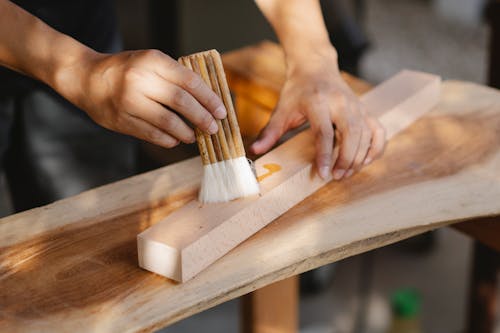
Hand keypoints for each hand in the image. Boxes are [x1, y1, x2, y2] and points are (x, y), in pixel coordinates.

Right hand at [56, 49, 225, 147]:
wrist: (87, 79)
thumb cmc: (127, 71)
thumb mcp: (151, 63)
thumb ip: (175, 77)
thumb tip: (208, 101)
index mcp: (152, 61)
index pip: (189, 81)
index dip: (209, 98)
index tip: (221, 111)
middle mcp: (140, 80)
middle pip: (181, 102)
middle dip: (202, 117)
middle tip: (213, 127)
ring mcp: (129, 102)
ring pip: (168, 122)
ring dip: (187, 132)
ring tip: (195, 135)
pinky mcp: (121, 121)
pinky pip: (153, 134)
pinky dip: (169, 140)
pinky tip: (176, 139)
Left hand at [250, 48, 384, 179]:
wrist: (316, 67)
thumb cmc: (297, 91)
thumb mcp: (281, 109)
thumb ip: (271, 131)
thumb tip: (255, 150)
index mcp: (319, 102)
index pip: (324, 133)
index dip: (324, 156)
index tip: (322, 175)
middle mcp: (342, 103)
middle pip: (351, 135)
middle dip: (346, 160)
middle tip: (336, 177)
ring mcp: (357, 106)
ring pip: (367, 135)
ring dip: (359, 158)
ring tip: (346, 173)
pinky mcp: (366, 110)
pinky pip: (379, 131)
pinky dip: (376, 148)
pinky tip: (365, 161)